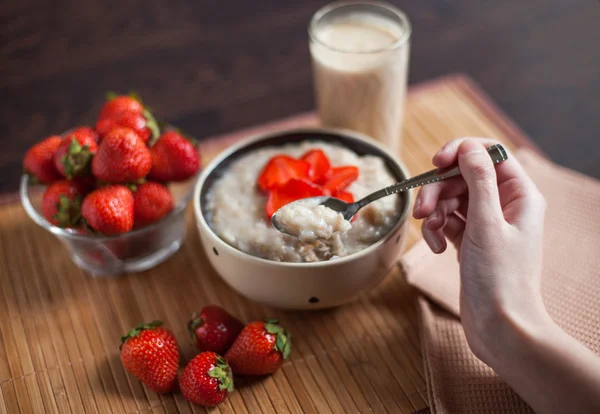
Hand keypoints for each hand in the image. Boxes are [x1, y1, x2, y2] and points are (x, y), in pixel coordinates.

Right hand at [412, 138, 548, 364]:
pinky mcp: (470, 241)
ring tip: (428, 232)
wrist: (500, 326)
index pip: (490, 154)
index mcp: (519, 195)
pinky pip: (447, 221)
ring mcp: (486, 224)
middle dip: (438, 190)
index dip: (461, 152)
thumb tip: (468, 148)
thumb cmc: (501, 278)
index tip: (436, 162)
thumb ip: (477, 181)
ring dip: (434, 212)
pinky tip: (436, 248)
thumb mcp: (486, 223)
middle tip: (422, 210)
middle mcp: (504, 205)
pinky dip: (436, 231)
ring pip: (451, 199)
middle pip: (463, 177)